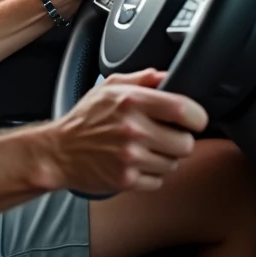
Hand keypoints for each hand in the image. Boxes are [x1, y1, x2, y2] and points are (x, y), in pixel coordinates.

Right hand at [35, 69, 207, 194]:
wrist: (59, 151)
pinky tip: (136, 164)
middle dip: (179, 140)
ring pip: (174, 164)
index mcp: (131, 102)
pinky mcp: (127, 180)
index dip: (196, 116)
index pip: (184, 109)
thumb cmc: (85, 119)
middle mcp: (133, 129)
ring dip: (164, 159)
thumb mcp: (109, 87)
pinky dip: (151, 175)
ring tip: (144, 149)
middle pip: (186, 143)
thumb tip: (167, 75)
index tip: (193, 119)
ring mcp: (130, 157)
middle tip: (163, 136)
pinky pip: (158, 181)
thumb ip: (141, 79)